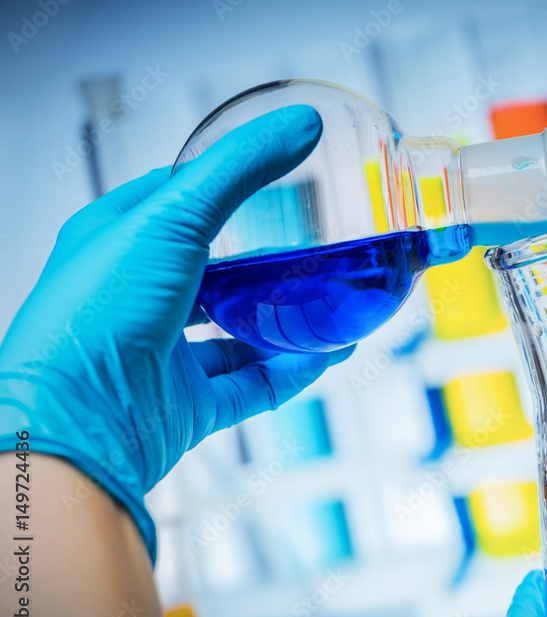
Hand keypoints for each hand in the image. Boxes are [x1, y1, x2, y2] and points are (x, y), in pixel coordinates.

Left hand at [0, 106, 353, 560]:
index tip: (268, 175)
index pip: (170, 203)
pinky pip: (251, 383)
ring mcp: (162, 356)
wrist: (79, 425)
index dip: (217, 186)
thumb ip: (240, 169)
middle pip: (212, 273)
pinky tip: (327, 352)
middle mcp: (136, 301)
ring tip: (331, 302)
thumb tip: (301, 123)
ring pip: (235, 332)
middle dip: (262, 263)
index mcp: (116, 246)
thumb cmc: (99, 314)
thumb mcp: (172, 218)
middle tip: (313, 246)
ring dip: (283, 319)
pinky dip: (291, 370)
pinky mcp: (187, 406)